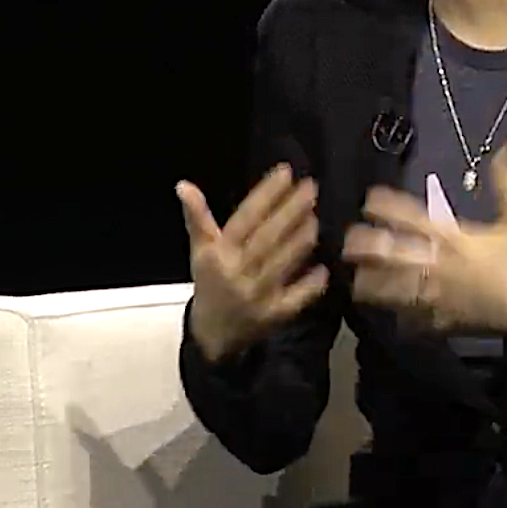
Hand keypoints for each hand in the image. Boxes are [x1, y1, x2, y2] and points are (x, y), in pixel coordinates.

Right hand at [178, 164, 328, 362]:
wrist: (212, 335)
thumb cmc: (211, 284)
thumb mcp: (200, 252)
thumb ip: (198, 218)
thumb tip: (183, 185)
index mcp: (218, 254)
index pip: (245, 218)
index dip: (265, 195)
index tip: (285, 172)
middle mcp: (236, 273)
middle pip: (266, 238)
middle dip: (290, 211)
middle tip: (311, 188)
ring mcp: (256, 296)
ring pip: (281, 264)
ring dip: (300, 241)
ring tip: (316, 218)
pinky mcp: (273, 316)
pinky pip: (294, 299)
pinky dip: (309, 285)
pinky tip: (323, 268)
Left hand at [344, 146, 506, 335]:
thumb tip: (503, 148)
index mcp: (456, 238)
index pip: (411, 217)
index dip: (385, 206)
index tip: (369, 200)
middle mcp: (440, 266)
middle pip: (390, 255)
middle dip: (366, 247)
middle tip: (348, 242)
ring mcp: (440, 298)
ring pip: (393, 292)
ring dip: (372, 285)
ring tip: (357, 282)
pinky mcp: (447, 323)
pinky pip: (416, 323)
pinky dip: (403, 320)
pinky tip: (396, 318)